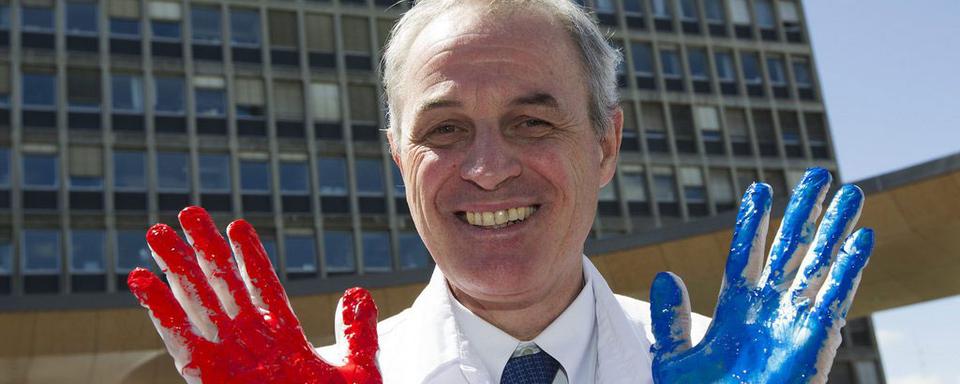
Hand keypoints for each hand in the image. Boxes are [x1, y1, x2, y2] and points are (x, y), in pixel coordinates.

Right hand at [127, 206, 381, 383]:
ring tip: (156, 234)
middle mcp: (250, 345)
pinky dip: (160, 311)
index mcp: (285, 340)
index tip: (236, 225)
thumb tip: (355, 290)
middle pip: (222, 287)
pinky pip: (179, 340)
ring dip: (177, 270)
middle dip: (204, 251)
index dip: (249, 257)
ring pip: (198, 304)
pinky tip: (142, 281)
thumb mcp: (358, 370)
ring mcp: (227, 360)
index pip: (263, 288)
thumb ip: (357, 331)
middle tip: (185, 213)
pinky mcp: (207, 378)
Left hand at [649, 168, 874, 382]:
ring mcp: (795, 319)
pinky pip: (836, 296)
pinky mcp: (816, 337)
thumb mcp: (673, 359)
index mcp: (734, 307)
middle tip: (819, 176)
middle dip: (806, 212)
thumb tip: (665, 276)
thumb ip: (670, 319)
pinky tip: (862, 238)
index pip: (746, 253)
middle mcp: (769, 306)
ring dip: (836, 229)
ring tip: (852, 192)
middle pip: (791, 249)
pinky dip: (850, 267)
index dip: (755, 222)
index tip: (760, 189)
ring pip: (819, 264)